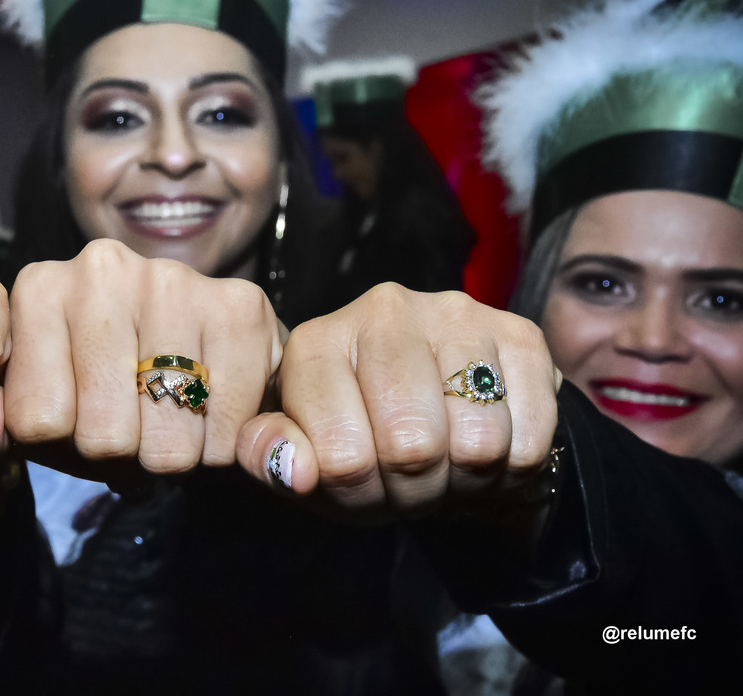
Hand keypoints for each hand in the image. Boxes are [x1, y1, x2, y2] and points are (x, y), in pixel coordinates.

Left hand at [0, 239, 282, 479]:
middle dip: (123, 455)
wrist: (205, 365)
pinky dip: (221, 446)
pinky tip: (215, 414)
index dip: (64, 445)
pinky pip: (223, 428)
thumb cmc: (111, 390)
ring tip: (174, 423)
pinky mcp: (238, 303)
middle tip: (136, 429)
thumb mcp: (41, 412)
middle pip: (102, 433)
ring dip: (174, 455)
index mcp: (40, 289)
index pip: (37, 419)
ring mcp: (173, 279)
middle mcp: (101, 268)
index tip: (82, 421)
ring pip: (164, 440)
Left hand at [236, 284, 560, 516]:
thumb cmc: (359, 446)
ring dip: (466, 478)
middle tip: (409, 477)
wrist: (437, 431)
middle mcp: (382, 311)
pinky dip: (513, 465)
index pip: (339, 454)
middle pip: (411, 445)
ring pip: (475, 442)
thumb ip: (273, 459)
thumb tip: (294, 468)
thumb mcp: (303, 463)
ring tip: (447, 461)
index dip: (355, 490)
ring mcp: (454, 314)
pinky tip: (490, 445)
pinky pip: (528, 435)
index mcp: (315, 343)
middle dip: (414, 487)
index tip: (358, 477)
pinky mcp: (518, 332)